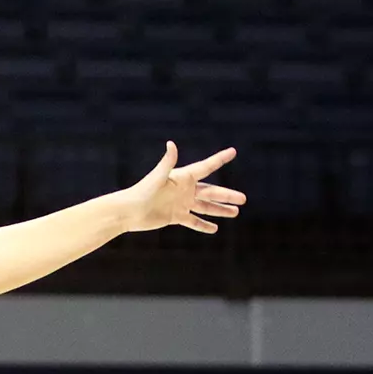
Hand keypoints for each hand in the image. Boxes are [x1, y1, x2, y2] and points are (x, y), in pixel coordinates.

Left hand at [116, 142, 244, 233]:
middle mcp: (184, 189)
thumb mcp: (157, 177)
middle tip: (243, 199)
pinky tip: (215, 229)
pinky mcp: (175, 216)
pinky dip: (203, 225)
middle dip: (226, 195)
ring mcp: (180, 204)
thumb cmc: (141, 192)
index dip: (220, 159)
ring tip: (235, 213)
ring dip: (220, 210)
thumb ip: (167, 162)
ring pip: (205, 207)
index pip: (206, 167)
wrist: (128, 211)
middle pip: (210, 191)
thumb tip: (171, 144)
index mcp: (182, 177)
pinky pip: (193, 221)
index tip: (233, 151)